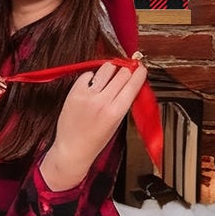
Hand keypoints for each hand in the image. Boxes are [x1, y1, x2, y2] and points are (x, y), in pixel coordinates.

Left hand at [40, 58, 147, 191]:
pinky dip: (92, 76)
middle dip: (126, 70)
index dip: (138, 74)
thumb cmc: (95, 140)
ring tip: (111, 73)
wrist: (73, 148)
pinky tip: (94, 83)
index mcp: (116, 112)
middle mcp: (102, 101)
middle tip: (127, 69)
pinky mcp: (74, 92)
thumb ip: (123, 104)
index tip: (141, 68)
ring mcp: (87, 95)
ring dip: (111, 69)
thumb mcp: (116, 124)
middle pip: (121, 74)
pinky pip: (87, 75)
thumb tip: (130, 85)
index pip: (132, 86)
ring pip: (105, 70)